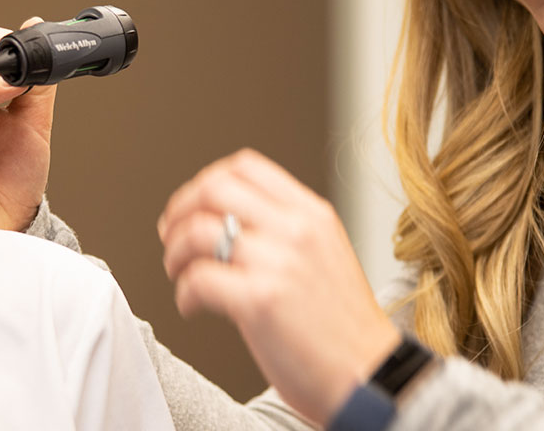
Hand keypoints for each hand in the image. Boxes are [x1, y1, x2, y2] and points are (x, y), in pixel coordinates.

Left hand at [157, 149, 400, 423]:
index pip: (245, 166)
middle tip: (171, 237)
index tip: (191, 208)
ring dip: (175, 254)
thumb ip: (284, 232)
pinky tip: (193, 307)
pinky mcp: (260, 302)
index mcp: (313, 214)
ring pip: (197, 231)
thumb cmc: (344, 328)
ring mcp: (279, 263)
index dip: (205, 182)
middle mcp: (297, 230)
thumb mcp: (325, 255)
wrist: (372, 376)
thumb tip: (224, 222)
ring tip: (180, 276)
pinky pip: (198, 279)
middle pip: (213, 188)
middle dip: (179, 211)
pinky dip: (184, 293)